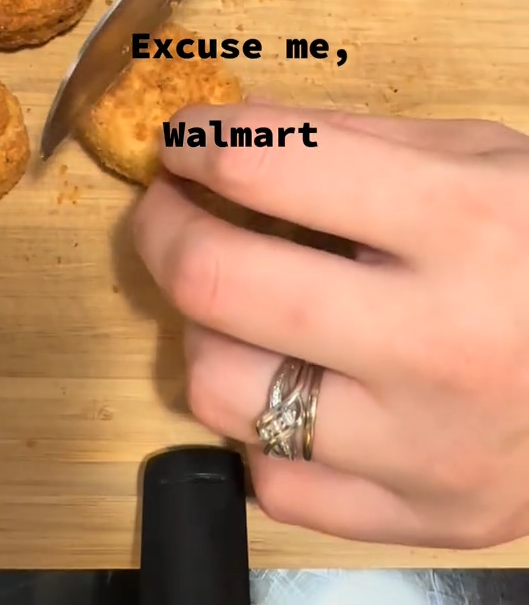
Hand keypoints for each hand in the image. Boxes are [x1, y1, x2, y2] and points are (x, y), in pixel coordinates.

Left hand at [133, 104, 528, 548]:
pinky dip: (266, 428)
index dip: (199, 141)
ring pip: (224, 392)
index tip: (184, 141)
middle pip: (219, 282)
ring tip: (242, 303)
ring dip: (208, 331)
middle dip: (165, 229)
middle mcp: (439, 342)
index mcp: (462, 223)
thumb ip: (355, 139)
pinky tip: (300, 383)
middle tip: (172, 210)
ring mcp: (427, 446)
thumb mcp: (480, 158)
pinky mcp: (427, 515)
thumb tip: (237, 130)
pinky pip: (278, 484)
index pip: (266, 167)